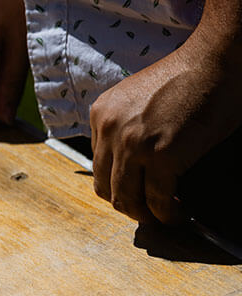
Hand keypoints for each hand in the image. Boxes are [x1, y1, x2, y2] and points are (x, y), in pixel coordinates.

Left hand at [90, 46, 241, 224]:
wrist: (217, 58)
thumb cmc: (190, 76)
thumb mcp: (138, 100)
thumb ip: (126, 126)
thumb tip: (134, 163)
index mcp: (101, 115)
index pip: (99, 164)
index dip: (117, 183)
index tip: (135, 191)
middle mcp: (109, 131)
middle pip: (106, 187)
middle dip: (127, 205)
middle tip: (147, 212)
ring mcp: (133, 145)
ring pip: (126, 199)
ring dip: (145, 215)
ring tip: (162, 217)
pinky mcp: (161, 156)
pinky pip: (158, 199)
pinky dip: (168, 214)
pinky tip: (178, 215)